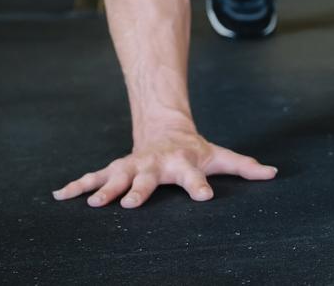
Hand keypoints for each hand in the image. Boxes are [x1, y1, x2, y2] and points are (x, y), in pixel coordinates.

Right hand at [52, 127, 276, 208]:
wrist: (165, 129)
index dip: (200, 187)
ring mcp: (132, 166)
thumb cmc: (195, 150)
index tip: (205, 197)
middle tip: (132, 203)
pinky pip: (93, 178)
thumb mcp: (220, 157)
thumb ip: (245, 167)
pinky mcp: (115, 169)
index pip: (195, 177)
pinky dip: (76, 186)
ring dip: (104, 190)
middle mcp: (155, 165)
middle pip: (148, 179)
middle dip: (139, 191)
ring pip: (116, 178)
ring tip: (93, 203)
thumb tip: (273, 173)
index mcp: (183, 164)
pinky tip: (59, 195)